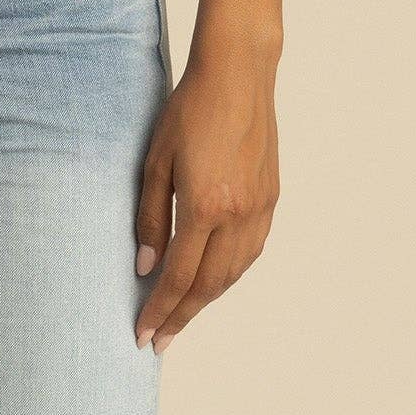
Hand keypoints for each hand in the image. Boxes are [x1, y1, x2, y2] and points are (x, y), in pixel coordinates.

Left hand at [132, 33, 279, 351]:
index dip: (160, 310)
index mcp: (204, 206)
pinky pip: (251, 251)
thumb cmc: (189, 109)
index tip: (144, 335)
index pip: (178, 276)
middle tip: (160, 339)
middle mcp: (237, 215)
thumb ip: (149, 216)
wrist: (238, 74)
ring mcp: (259, 208)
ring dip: (207, 299)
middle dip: (182, 316)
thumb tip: (145, 266)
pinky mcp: (271, 197)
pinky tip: (215, 278)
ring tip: (183, 314)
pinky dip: (231, 273)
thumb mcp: (155, 159)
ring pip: (234, 273)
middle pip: (209, 285)